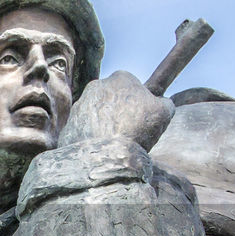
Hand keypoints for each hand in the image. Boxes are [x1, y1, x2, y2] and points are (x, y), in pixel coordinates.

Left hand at [59, 70, 173, 150]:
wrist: (104, 157)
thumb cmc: (136, 131)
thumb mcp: (163, 113)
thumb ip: (165, 103)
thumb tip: (163, 102)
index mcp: (121, 78)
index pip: (132, 86)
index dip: (139, 102)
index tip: (141, 118)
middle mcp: (97, 86)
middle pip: (112, 98)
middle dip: (119, 112)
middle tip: (128, 132)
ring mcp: (80, 104)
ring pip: (96, 114)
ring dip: (104, 125)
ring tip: (114, 144)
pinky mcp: (69, 124)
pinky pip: (83, 130)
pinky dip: (90, 139)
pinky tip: (99, 150)